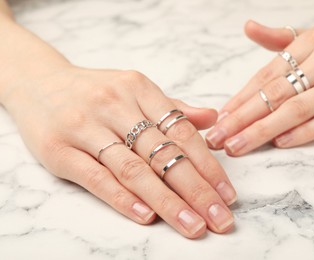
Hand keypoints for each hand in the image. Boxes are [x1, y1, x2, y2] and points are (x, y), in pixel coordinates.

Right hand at [3, 66, 236, 237]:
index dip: (208, 165)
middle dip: (197, 190)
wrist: (39, 82)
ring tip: (192, 225)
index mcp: (139, 89)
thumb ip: (172, 107)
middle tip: (220, 219)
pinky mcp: (59, 150)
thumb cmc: (95, 90)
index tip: (227, 194)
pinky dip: (122, 198)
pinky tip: (146, 215)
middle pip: (163, 154)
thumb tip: (212, 119)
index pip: (181, 132)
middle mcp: (115, 105)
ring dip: (166, 202)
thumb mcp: (134, 89)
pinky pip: (95, 178)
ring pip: (133, 170)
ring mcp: (85, 128)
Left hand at [206, 20, 313, 155]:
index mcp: (311, 41)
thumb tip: (249, 28)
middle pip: (275, 94)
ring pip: (297, 109)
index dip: (240, 99)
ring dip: (262, 130)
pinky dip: (303, 133)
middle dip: (241, 119)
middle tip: (217, 138)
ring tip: (237, 146)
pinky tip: (279, 143)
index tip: (219, 118)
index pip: (266, 75)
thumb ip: (282, 38)